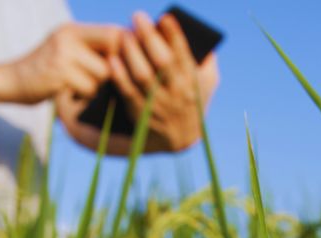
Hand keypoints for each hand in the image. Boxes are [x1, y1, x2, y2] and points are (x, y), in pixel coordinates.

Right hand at [0, 23, 123, 103]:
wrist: (9, 81)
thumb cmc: (44, 70)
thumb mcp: (66, 49)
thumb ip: (93, 48)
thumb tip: (132, 52)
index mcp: (73, 30)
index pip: (114, 32)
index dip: (125, 49)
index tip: (124, 65)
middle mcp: (68, 37)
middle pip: (114, 53)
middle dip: (114, 69)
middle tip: (103, 79)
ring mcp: (63, 55)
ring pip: (104, 74)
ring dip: (98, 86)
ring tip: (80, 86)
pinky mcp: (59, 75)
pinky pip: (90, 88)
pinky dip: (85, 96)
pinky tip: (71, 93)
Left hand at [110, 11, 219, 151]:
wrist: (181, 139)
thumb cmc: (193, 100)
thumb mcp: (208, 82)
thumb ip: (207, 60)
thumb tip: (200, 36)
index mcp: (193, 81)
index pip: (184, 54)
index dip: (174, 35)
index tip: (165, 17)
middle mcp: (177, 93)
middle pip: (162, 62)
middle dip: (149, 37)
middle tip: (137, 16)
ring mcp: (158, 104)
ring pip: (143, 76)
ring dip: (132, 52)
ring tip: (124, 34)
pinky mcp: (140, 113)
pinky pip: (128, 92)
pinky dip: (120, 76)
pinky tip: (113, 59)